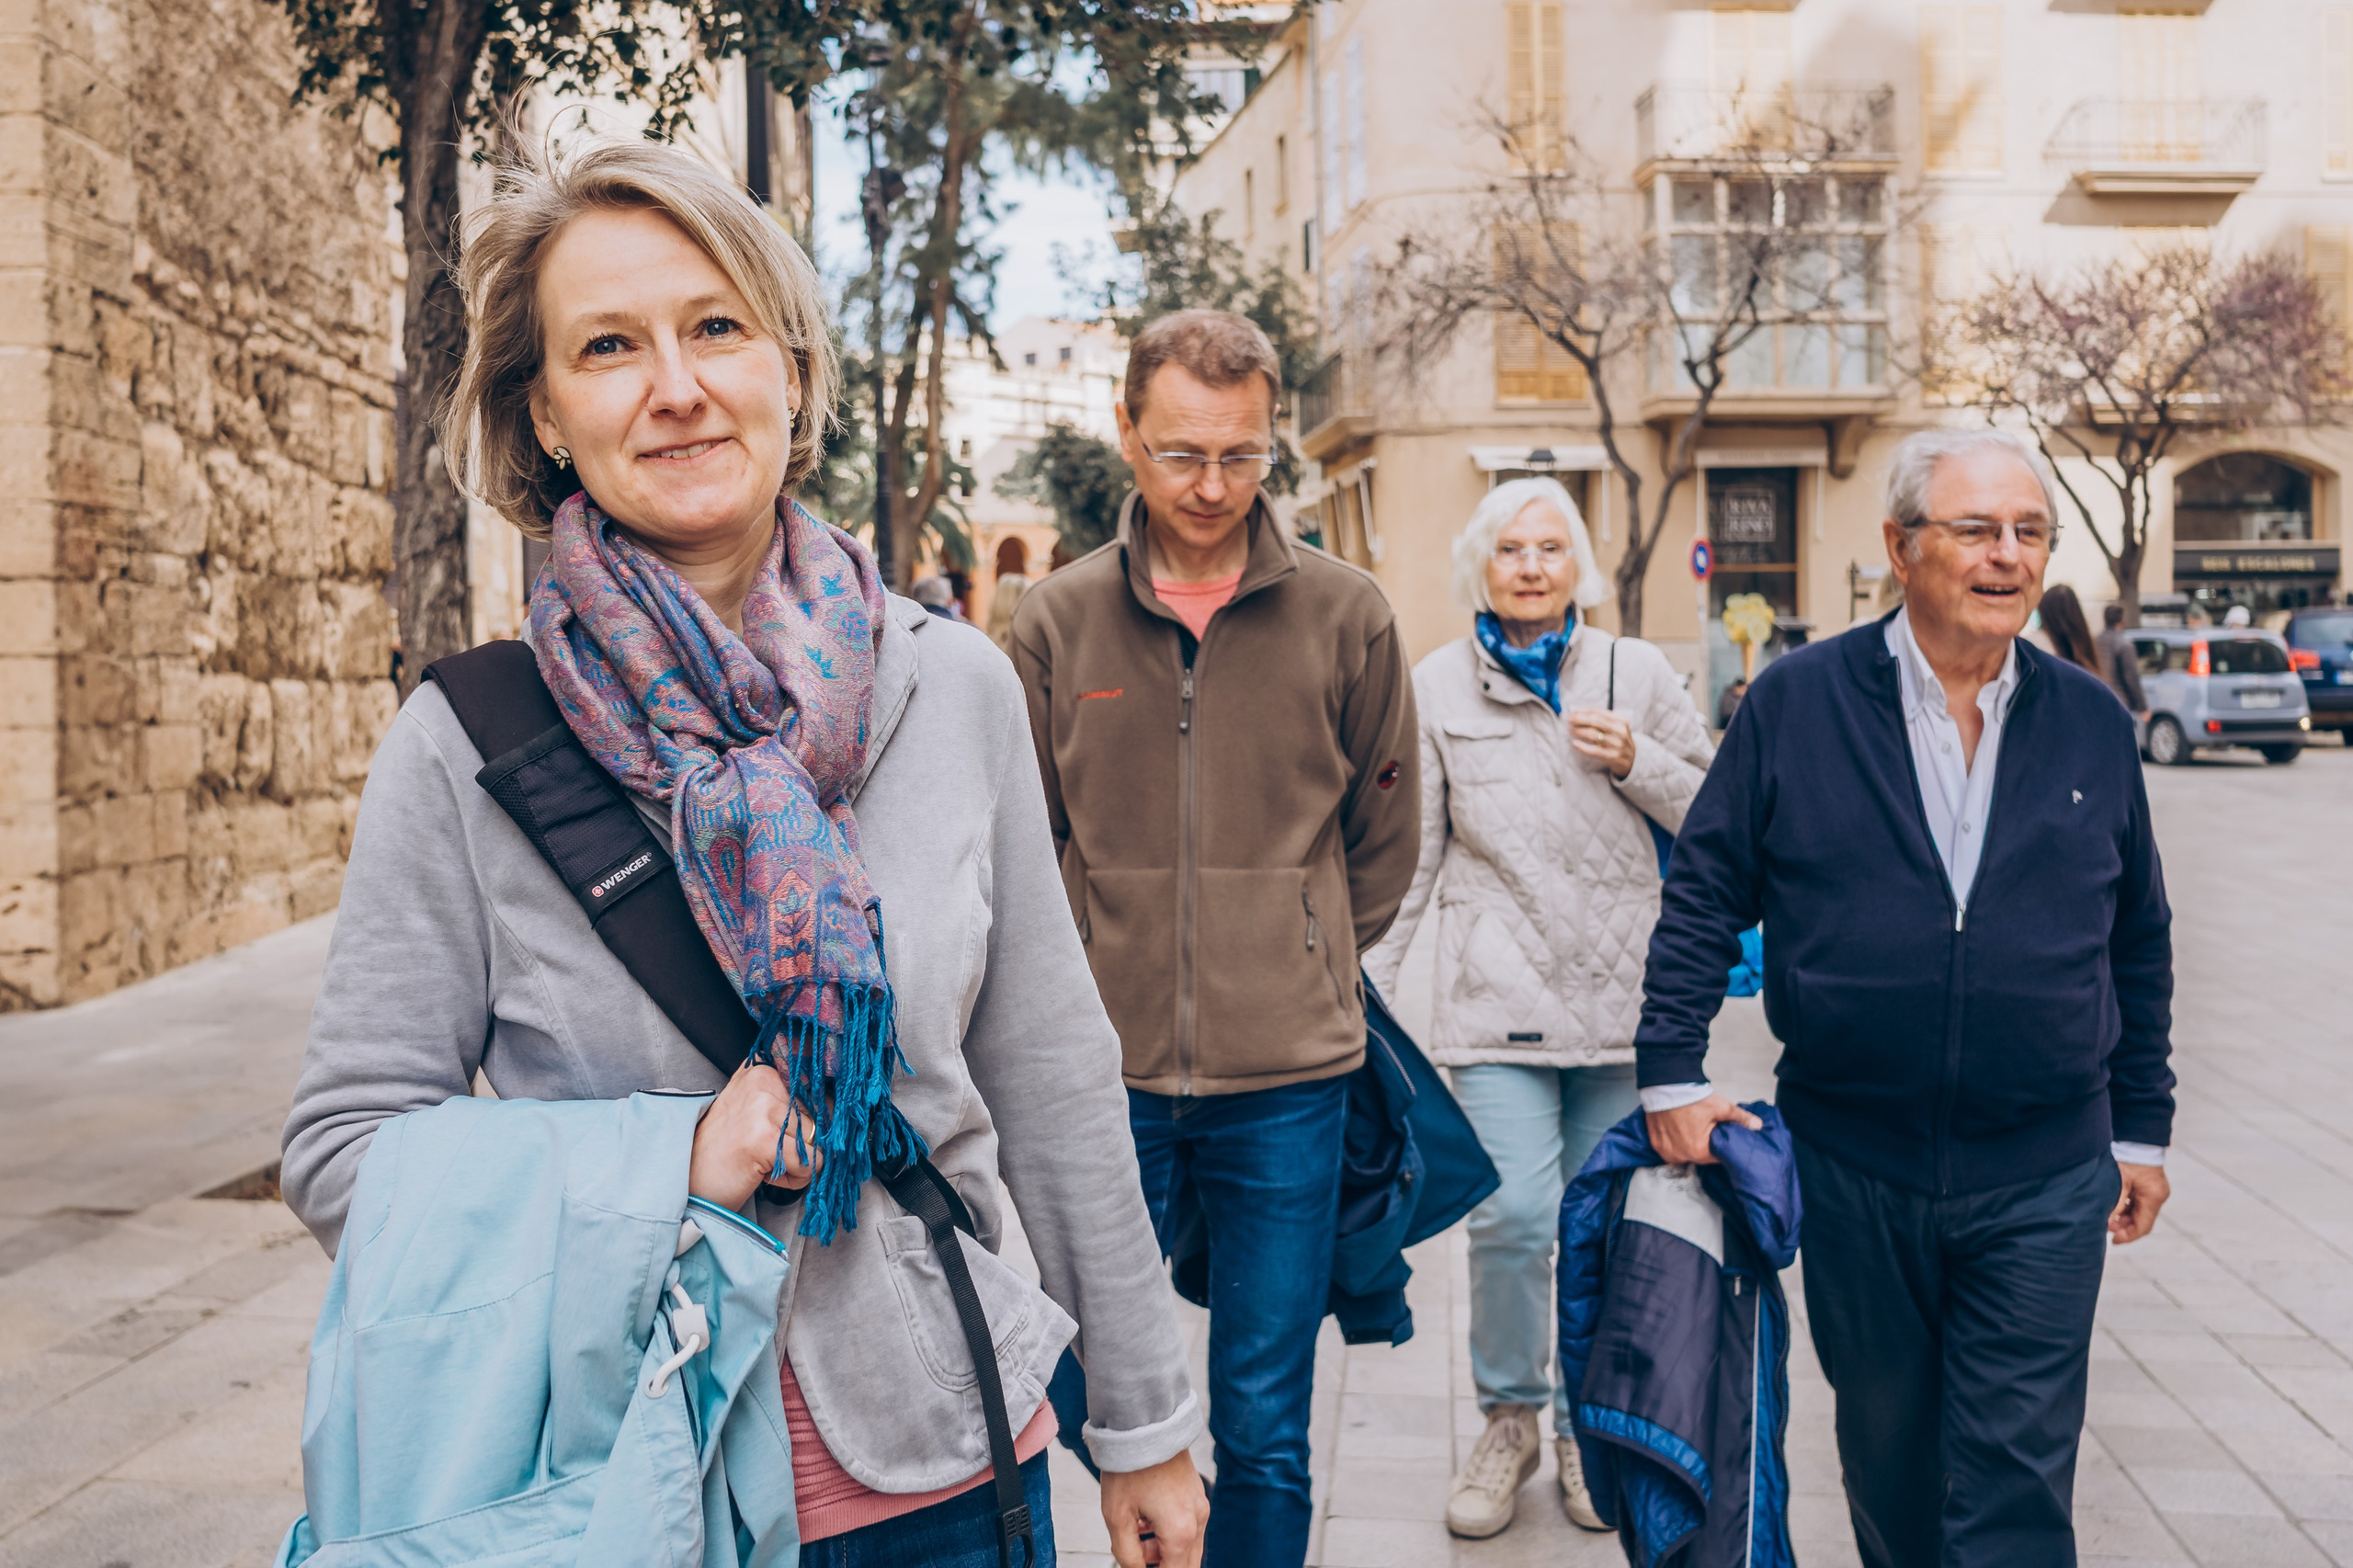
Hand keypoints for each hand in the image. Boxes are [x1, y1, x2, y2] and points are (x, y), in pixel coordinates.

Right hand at [688, 1061, 820, 1210]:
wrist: (685, 1183)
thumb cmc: (723, 1152)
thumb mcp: (754, 1111)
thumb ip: (790, 1102)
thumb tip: (839, 1108)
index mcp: (761, 1069)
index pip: (817, 1091)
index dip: (810, 1122)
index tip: (786, 1134)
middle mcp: (763, 1080)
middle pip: (820, 1119)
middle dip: (799, 1146)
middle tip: (762, 1154)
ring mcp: (763, 1107)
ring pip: (817, 1142)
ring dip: (796, 1164)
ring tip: (760, 1163)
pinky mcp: (765, 1137)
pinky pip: (811, 1163)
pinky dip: (795, 1179)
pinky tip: (763, 1174)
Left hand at [1099, 1451, 1207, 1567]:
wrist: (1144, 1424)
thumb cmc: (1129, 1467)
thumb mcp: (1117, 1517)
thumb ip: (1127, 1554)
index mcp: (1181, 1531)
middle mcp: (1197, 1520)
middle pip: (1187, 1565)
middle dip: (1163, 1565)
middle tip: (1139, 1559)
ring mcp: (1200, 1505)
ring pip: (1187, 1546)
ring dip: (1164, 1551)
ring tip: (1135, 1537)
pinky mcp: (1196, 1494)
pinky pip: (1187, 1525)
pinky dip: (1169, 1533)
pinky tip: (1144, 1521)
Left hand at [1567, 709, 1636, 778]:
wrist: (1632, 759)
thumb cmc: (1618, 740)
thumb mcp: (1616, 727)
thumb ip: (1601, 719)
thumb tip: (1578, 713)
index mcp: (1620, 720)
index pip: (1598, 712)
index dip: (1583, 711)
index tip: (1572, 712)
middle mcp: (1619, 731)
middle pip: (1594, 721)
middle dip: (1579, 719)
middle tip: (1568, 720)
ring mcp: (1616, 744)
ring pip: (1593, 735)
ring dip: (1578, 731)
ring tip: (1570, 730)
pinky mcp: (1612, 756)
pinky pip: (1594, 751)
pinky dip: (1583, 747)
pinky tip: (1575, 744)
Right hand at [1645, 1094, 1762, 1165]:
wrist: (1665, 1085)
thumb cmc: (1692, 1098)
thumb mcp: (1721, 1107)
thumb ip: (1740, 1119)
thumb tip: (1758, 1126)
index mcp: (1698, 1151)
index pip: (1715, 1157)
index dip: (1719, 1146)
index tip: (1719, 1135)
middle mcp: (1680, 1156)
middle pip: (1698, 1155)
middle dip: (1703, 1145)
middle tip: (1705, 1128)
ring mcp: (1665, 1151)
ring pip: (1683, 1154)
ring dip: (1687, 1145)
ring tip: (1690, 1128)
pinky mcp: (1655, 1143)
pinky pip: (1668, 1149)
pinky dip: (1673, 1142)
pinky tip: (1677, 1130)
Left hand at [2109, 1161, 2169, 1243]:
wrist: (2135, 1138)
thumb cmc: (2128, 1157)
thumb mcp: (2119, 1181)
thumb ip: (2115, 1203)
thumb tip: (2108, 1223)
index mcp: (2154, 1196)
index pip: (2143, 1226)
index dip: (2129, 1236)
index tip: (2114, 1241)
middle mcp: (2157, 1196)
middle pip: (2141, 1221)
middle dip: (2124, 1227)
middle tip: (2105, 1227)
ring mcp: (2153, 1191)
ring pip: (2138, 1213)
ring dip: (2123, 1218)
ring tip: (2106, 1218)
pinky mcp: (2146, 1187)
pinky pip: (2136, 1204)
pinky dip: (2125, 1208)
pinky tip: (2112, 1208)